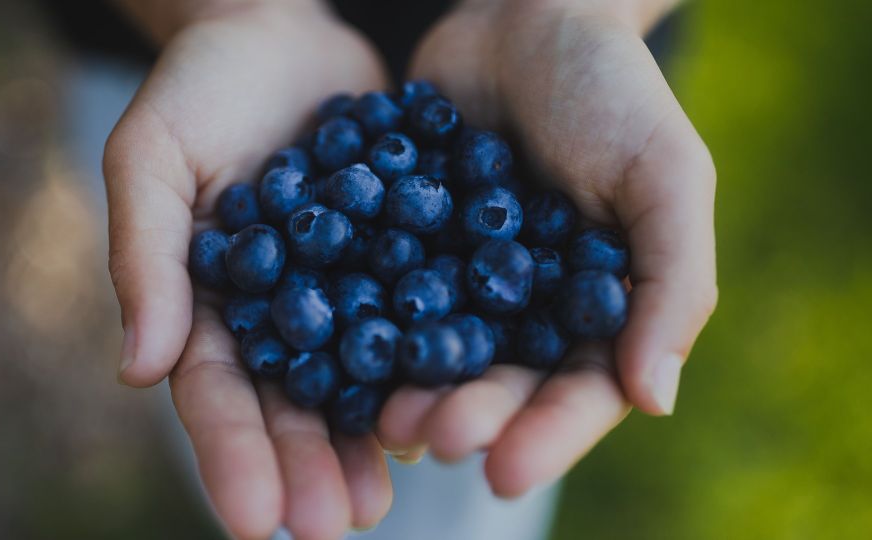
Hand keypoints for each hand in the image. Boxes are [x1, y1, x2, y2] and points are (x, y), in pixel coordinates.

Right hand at [103, 3, 392, 537]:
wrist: (284, 33)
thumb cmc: (201, 89)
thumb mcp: (153, 157)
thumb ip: (146, 257)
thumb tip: (136, 368)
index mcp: (212, 303)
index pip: (215, 392)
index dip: (232, 455)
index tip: (254, 521)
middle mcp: (281, 312)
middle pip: (291, 404)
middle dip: (307, 467)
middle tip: (334, 528)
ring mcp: (342, 291)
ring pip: (356, 381)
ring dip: (368, 441)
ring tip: (385, 500)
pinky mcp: (400, 259)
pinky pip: (415, 319)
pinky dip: (426, 368)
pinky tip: (447, 412)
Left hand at [377, 0, 717, 495]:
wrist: (526, 16)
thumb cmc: (613, 93)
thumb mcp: (666, 176)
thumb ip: (672, 282)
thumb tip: (653, 400)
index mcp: (596, 311)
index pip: (579, 392)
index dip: (546, 434)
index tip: (503, 470)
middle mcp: (526, 311)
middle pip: (498, 384)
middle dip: (466, 417)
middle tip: (427, 440)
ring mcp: (460, 282)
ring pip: (434, 353)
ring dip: (407, 388)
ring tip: (379, 417)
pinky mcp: (403, 245)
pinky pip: (381, 293)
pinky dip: (359, 323)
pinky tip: (330, 351)